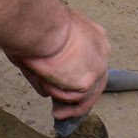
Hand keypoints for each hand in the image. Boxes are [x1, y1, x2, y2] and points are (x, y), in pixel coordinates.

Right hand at [10, 6, 109, 121]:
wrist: (39, 24)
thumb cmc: (35, 24)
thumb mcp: (42, 45)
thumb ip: (46, 70)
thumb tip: (46, 92)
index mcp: (92, 34)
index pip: (90, 62)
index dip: (76, 78)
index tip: (64, 90)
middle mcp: (101, 49)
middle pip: (94, 83)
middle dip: (77, 102)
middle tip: (59, 113)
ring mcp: (97, 65)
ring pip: (81, 93)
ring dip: (59, 94)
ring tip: (42, 83)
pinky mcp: (88, 80)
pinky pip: (70, 96)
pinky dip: (54, 92)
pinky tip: (45, 79)